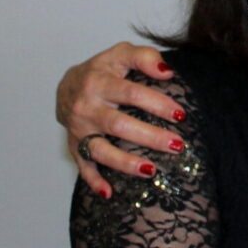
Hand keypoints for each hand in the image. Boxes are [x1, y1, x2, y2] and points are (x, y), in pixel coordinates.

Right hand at [59, 42, 185, 197]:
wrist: (67, 84)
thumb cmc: (104, 69)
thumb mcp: (121, 53)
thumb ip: (145, 57)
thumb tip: (167, 71)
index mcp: (99, 81)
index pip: (132, 93)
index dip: (157, 103)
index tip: (180, 114)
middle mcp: (86, 106)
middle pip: (119, 125)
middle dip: (150, 137)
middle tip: (177, 145)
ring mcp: (79, 129)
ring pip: (100, 150)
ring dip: (126, 163)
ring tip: (152, 171)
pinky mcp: (74, 145)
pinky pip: (83, 166)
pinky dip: (94, 181)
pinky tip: (110, 193)